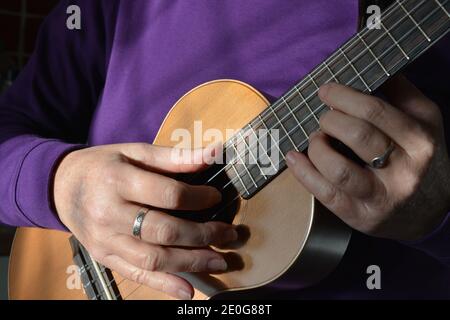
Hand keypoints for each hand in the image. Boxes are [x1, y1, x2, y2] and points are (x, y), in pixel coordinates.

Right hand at [53, 143, 236, 299]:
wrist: (61, 187)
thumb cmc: (104, 166)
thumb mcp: (135, 151)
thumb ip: (174, 156)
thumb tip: (214, 154)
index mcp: (118, 181)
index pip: (168, 194)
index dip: (198, 198)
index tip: (216, 197)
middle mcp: (109, 213)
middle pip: (164, 231)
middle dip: (203, 235)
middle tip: (229, 234)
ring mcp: (105, 240)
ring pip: (154, 258)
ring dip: (192, 262)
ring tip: (219, 261)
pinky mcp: (104, 257)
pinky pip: (136, 275)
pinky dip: (164, 285)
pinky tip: (188, 291)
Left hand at [286, 76, 449, 240]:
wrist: (430, 210)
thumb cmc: (419, 158)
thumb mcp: (423, 121)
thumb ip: (400, 93)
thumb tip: (367, 65)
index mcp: (419, 141)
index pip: (375, 112)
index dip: (343, 97)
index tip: (325, 90)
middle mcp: (404, 172)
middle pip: (357, 136)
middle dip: (330, 120)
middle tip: (324, 117)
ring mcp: (381, 198)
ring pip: (338, 169)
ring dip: (317, 147)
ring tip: (315, 138)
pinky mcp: (361, 216)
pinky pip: (325, 194)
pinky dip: (303, 173)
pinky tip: (293, 158)